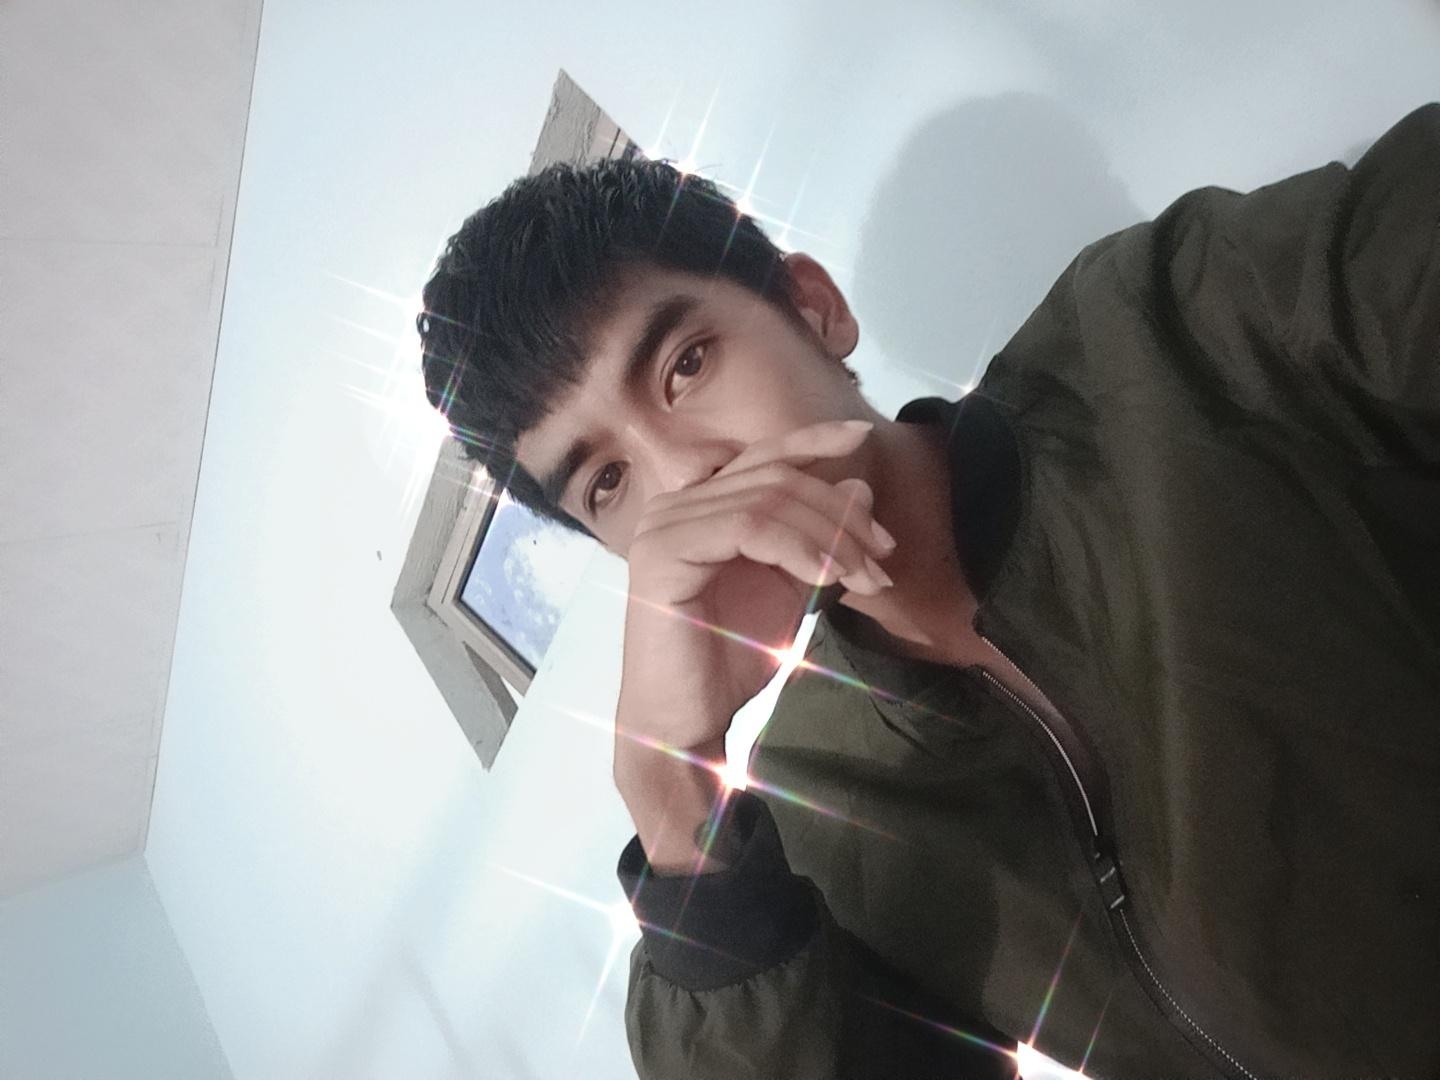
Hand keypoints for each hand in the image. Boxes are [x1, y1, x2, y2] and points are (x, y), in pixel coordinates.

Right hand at [614, 418, 896, 761]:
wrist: (686, 720)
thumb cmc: (730, 658)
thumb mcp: (791, 588)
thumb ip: (819, 538)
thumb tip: (859, 487)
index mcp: (698, 505)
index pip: (762, 457)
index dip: (813, 440)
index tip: (861, 438)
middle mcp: (673, 505)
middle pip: (775, 478)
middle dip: (840, 513)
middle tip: (882, 558)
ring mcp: (663, 526)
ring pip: (767, 499)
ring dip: (830, 535)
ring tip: (864, 577)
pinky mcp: (663, 554)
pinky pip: (747, 527)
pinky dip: (799, 547)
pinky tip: (829, 576)